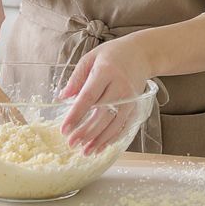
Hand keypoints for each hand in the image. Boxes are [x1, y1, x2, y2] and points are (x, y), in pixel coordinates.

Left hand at [58, 34, 151, 154]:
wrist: (142, 54)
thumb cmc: (112, 54)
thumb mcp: (90, 58)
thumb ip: (76, 78)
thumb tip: (62, 98)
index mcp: (106, 71)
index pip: (89, 97)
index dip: (76, 115)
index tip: (64, 129)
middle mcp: (120, 86)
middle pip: (101, 113)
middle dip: (85, 131)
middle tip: (71, 143)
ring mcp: (130, 98)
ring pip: (113, 123)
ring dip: (99, 139)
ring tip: (85, 151)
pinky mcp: (136, 106)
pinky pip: (124, 125)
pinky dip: (113, 138)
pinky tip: (101, 146)